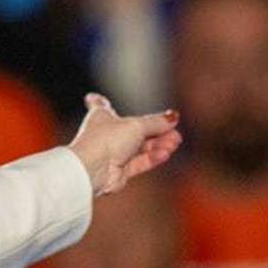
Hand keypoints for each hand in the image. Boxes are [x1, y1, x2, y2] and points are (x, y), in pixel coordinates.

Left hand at [67, 93, 181, 195]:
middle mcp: (106, 134)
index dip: (99, 100)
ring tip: (174, 142)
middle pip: (134, 130)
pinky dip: (153, 158)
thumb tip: (173, 117)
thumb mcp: (136, 125)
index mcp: (100, 116)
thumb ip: (156, 122)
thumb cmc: (105, 140)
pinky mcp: (119, 171)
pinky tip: (165, 153)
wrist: (93, 169)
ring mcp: (112, 153)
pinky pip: (140, 162)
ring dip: (158, 145)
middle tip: (174, 132)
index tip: (93, 96)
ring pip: (140, 148)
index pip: (99, 105)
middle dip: (155, 131)